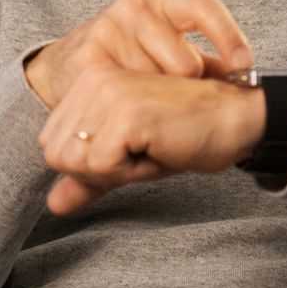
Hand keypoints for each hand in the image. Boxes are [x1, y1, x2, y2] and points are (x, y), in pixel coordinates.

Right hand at [24, 0, 253, 110]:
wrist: (69, 66)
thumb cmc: (134, 60)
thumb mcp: (171, 50)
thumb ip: (208, 63)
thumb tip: (249, 82)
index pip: (204, 8)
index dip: (229, 37)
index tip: (245, 67)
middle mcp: (134, 6)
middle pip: (185, 61)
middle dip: (188, 91)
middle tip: (181, 107)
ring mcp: (108, 29)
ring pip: (157, 85)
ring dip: (160, 106)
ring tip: (151, 111)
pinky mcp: (87, 59)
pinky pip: (127, 99)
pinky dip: (135, 116)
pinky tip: (130, 119)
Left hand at [38, 65, 265, 215]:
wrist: (234, 122)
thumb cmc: (184, 136)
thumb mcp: (127, 160)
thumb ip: (88, 179)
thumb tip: (52, 207)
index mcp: (87, 83)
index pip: (53, 146)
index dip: (92, 164)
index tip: (131, 148)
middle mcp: (92, 81)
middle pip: (59, 156)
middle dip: (101, 170)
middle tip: (142, 150)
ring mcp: (108, 94)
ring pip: (78, 162)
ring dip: (117, 171)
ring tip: (150, 148)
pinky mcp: (126, 113)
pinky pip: (103, 167)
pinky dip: (132, 172)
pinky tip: (159, 149)